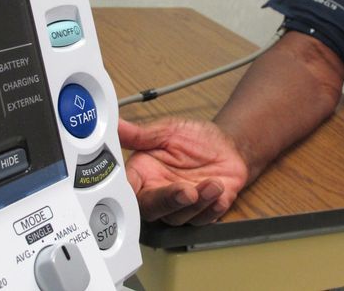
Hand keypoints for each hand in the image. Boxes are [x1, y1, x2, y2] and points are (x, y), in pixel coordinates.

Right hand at [118, 117, 248, 225]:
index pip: (127, 189)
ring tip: (213, 184)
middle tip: (187, 191)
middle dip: (169, 202)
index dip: (127, 193)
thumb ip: (139, 134)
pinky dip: (212, 208)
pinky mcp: (202, 213)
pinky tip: (220, 193)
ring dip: (198, 203)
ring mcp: (180, 206)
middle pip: (152, 209)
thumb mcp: (167, 130)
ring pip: (179, 217)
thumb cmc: (194, 138)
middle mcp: (158, 192)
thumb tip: (116, 124)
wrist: (228, 146)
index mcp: (143, 173)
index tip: (137, 189)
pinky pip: (204, 219)